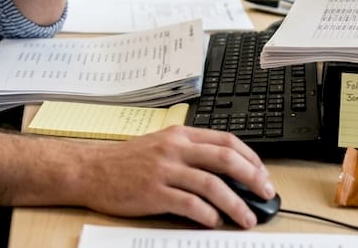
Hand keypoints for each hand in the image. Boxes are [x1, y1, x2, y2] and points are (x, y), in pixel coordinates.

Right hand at [75, 125, 273, 228]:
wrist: (91, 170)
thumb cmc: (126, 161)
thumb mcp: (161, 145)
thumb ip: (190, 153)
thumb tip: (226, 172)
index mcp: (180, 135)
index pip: (226, 141)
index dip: (251, 158)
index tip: (263, 175)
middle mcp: (175, 149)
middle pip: (225, 159)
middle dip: (252, 178)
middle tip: (266, 194)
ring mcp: (164, 170)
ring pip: (212, 184)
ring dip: (235, 204)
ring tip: (246, 218)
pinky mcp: (154, 192)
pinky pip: (189, 204)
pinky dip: (207, 214)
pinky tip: (214, 221)